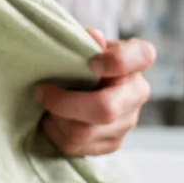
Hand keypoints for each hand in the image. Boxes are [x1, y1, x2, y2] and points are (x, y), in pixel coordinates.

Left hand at [36, 29, 154, 155]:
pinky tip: (51, 119)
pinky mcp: (111, 143)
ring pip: (82, 132)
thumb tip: (92, 36)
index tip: (91, 64)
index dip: (117, 62)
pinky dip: (54, 132)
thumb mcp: (82, 44)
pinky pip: (75, 146)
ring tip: (45, 104)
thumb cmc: (78, 58)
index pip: (142, 57)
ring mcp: (126, 122)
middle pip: (104, 109)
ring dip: (55, 118)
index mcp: (136, 60)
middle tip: (41, 91)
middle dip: (64, 103)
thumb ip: (85, 41)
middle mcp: (137, 93)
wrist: (78, 85)